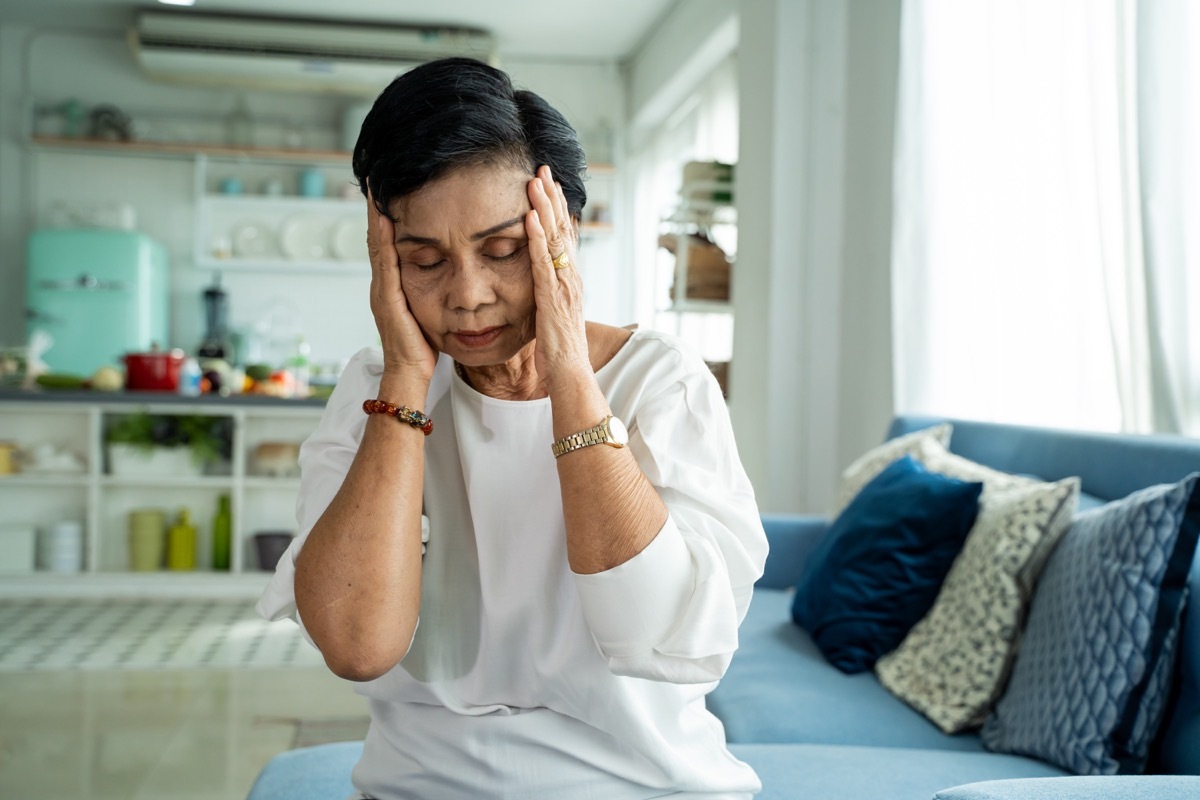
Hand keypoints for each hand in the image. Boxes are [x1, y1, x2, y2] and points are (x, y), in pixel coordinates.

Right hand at [366, 190, 437, 385]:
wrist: (409, 373)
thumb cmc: (422, 348)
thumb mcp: (427, 312)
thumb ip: (429, 293)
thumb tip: (443, 275)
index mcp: (392, 287)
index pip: (386, 245)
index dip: (383, 218)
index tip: (385, 192)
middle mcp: (382, 284)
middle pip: (376, 239)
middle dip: (374, 209)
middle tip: (374, 180)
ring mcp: (381, 290)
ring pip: (376, 246)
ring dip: (374, 217)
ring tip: (374, 190)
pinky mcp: (387, 299)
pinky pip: (384, 264)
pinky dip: (382, 240)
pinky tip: (384, 220)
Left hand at [526, 166, 590, 393]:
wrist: (570, 373)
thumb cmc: (560, 350)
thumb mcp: (554, 314)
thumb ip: (550, 294)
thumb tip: (542, 283)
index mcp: (571, 280)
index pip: (566, 236)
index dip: (559, 209)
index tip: (551, 185)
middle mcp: (571, 278)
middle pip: (564, 229)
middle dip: (553, 197)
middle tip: (543, 169)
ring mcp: (563, 286)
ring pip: (556, 239)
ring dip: (545, 208)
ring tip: (536, 182)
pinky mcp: (551, 297)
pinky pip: (543, 262)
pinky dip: (537, 238)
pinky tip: (530, 218)